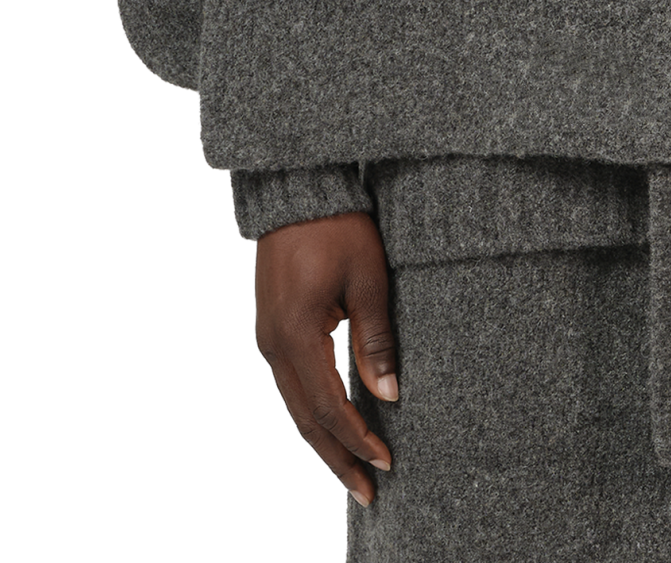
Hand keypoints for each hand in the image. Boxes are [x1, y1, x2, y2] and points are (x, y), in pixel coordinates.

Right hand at [255, 211, 398, 505]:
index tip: (387, 463)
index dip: (357, 439)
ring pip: (296, 406)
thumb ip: (377, 339)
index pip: (327, 407)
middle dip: (338, 458)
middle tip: (370, 492)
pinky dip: (314, 412)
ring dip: (325, 440)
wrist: (299, 190)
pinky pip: (293, 385)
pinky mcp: (273, 328)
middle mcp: (273, 344)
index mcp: (295, 334)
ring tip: (355, 470)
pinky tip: (336, 425)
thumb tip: (390, 395)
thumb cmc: (338, 225)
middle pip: (305, 419)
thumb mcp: (368, 278)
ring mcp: (268, 337)